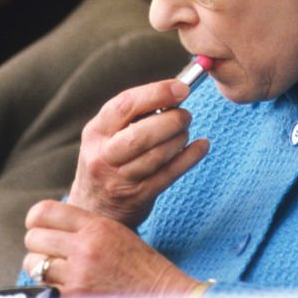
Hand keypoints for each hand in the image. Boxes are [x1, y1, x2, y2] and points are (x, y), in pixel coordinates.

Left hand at [22, 200, 203, 297]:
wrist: (160, 294)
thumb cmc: (139, 265)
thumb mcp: (115, 232)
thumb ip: (83, 225)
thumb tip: (46, 224)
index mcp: (97, 226)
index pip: (44, 212)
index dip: (35, 220)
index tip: (38, 227)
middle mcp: (85, 248)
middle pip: (33, 238)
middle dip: (38, 246)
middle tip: (50, 252)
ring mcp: (78, 276)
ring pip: (33, 264)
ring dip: (40, 268)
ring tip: (57, 271)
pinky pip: (43, 288)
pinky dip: (50, 288)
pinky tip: (66, 286)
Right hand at [67, 79, 208, 227]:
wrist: (95, 208)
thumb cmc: (109, 160)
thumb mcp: (107, 135)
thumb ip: (133, 115)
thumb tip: (175, 92)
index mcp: (96, 131)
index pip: (125, 105)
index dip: (157, 93)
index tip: (181, 88)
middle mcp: (103, 155)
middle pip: (141, 135)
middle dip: (171, 121)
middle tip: (186, 115)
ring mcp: (120, 179)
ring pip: (157, 155)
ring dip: (179, 139)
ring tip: (185, 131)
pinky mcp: (139, 196)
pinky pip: (169, 174)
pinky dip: (190, 157)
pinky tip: (201, 146)